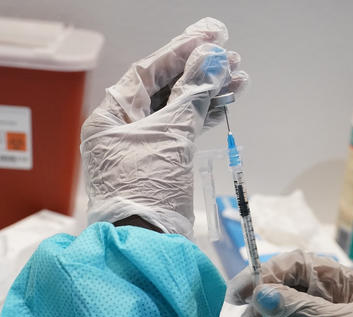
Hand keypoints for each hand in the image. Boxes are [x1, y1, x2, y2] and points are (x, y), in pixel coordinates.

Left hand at [81, 17, 247, 235]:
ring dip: (208, 93)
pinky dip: (204, 117)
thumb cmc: (147, 188)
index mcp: (112, 116)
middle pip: (165, 88)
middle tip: (232, 59)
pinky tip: (227, 103)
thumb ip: (192, 95)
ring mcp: (144, 146)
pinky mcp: (162, 163)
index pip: (148, 72)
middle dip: (200, 72)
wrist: (147, 243)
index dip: (181, 51)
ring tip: (239, 80)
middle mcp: (124, 127)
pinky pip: (184, 130)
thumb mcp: (171, 136)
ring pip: (179, 109)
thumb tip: (212, 60)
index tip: (211, 37)